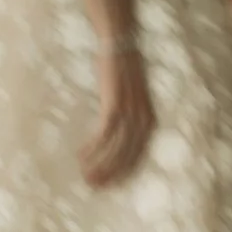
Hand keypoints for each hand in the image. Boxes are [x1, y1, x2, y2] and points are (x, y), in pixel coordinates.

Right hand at [79, 47, 155, 189]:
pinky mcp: (115, 106)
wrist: (120, 44)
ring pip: (115, 149)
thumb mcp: (132, 97)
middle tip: (93, 187)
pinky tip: (81, 155)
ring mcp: (130, 113)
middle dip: (110, 174)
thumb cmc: (122, 70)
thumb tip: (115, 135)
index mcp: (150, 120)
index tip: (108, 186)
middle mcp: (143, 120)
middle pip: (127, 157)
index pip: (138, 156)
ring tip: (85, 176)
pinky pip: (103, 134)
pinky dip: (93, 148)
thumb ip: (129, 115)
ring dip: (99, 165)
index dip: (123, 173)